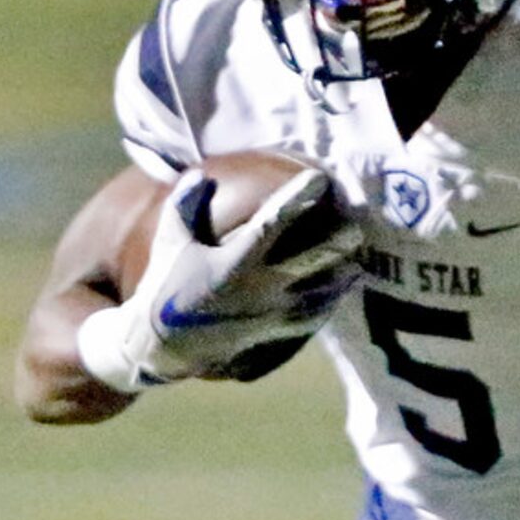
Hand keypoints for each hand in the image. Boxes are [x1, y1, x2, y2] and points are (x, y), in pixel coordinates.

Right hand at [80, 165, 361, 385]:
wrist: (161, 344)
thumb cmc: (166, 285)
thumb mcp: (169, 241)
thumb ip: (185, 205)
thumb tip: (201, 175)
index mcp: (232, 263)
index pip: (273, 225)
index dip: (297, 200)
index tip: (320, 180)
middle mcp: (256, 290)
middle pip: (310, 262)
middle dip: (337, 243)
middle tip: (357, 225)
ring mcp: (267, 315)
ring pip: (318, 294)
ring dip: (341, 277)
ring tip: (357, 259)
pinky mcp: (270, 334)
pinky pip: (309, 320)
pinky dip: (328, 304)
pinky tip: (340, 291)